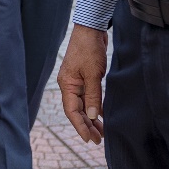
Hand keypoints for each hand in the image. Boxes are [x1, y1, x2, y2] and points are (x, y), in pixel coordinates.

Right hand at [59, 24, 107, 143]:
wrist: (91, 29)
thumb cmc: (89, 49)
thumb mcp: (92, 74)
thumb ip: (93, 96)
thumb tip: (92, 116)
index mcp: (66, 84)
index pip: (71, 111)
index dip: (80, 126)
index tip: (90, 139)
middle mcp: (69, 84)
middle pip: (77, 110)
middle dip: (87, 125)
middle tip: (99, 140)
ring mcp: (77, 81)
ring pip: (83, 105)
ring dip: (91, 118)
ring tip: (102, 131)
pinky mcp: (85, 77)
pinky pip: (88, 97)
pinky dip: (94, 107)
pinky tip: (101, 115)